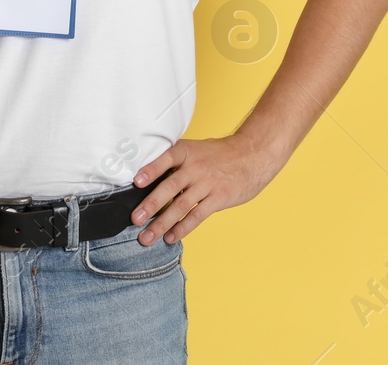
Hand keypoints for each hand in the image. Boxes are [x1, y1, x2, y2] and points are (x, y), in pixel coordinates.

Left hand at [128, 135, 277, 245]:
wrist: (252, 155)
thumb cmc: (218, 154)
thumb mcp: (196, 149)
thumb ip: (176, 162)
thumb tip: (149, 180)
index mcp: (186, 151)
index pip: (165, 159)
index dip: (151, 170)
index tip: (136, 182)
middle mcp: (195, 167)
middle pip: (170, 187)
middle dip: (151, 205)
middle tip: (135, 220)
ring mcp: (207, 183)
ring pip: (181, 205)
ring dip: (162, 223)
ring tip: (147, 237)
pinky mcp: (219, 198)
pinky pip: (197, 215)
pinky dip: (182, 227)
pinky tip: (171, 237)